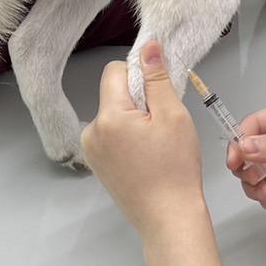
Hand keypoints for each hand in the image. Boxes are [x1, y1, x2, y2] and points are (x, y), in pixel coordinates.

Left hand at [81, 43, 207, 236]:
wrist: (168, 218)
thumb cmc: (174, 170)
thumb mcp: (173, 115)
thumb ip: (157, 78)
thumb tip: (148, 47)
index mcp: (108, 117)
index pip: (114, 71)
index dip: (139, 74)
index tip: (159, 93)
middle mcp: (91, 132)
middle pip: (114, 93)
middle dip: (138, 100)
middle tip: (162, 125)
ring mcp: (92, 151)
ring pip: (114, 114)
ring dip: (134, 119)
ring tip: (156, 144)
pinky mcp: (98, 164)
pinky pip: (112, 135)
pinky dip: (129, 137)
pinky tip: (147, 155)